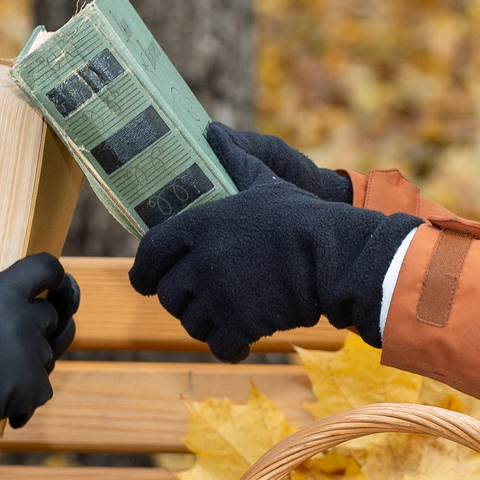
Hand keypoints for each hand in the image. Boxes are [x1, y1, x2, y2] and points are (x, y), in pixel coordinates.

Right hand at [0, 255, 79, 479]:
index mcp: (4, 293)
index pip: (46, 268)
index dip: (52, 275)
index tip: (51, 283)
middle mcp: (27, 320)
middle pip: (52, 315)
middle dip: (36, 325)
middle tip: (9, 338)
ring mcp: (35, 356)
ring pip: (48, 353)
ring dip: (30, 360)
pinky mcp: (38, 388)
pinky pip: (41, 386)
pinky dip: (25, 394)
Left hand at [131, 137, 417, 362]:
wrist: (334, 254)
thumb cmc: (302, 217)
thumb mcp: (264, 181)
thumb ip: (234, 160)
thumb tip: (214, 130)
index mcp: (201, 224)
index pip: (151, 252)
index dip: (145, 273)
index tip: (147, 284)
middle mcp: (201, 260)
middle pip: (170, 294)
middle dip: (185, 303)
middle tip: (205, 304)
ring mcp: (218, 293)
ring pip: (193, 323)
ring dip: (208, 326)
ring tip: (229, 320)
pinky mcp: (238, 322)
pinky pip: (219, 345)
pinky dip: (228, 348)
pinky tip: (240, 345)